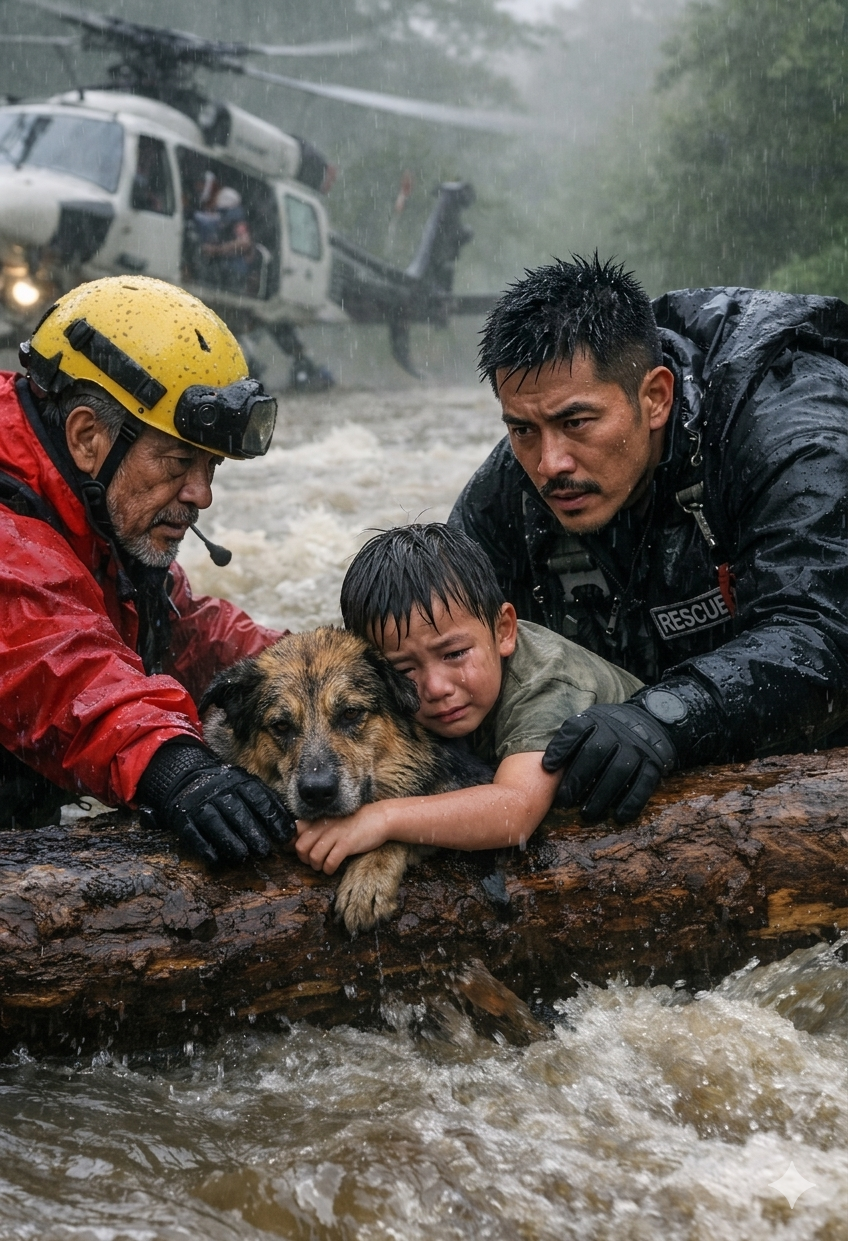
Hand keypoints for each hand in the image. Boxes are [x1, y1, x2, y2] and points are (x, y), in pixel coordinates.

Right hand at [137, 741, 294, 865]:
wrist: (186, 779)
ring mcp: (200, 803)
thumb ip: (266, 803)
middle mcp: (220, 791)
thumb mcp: (246, 787)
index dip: (273, 818)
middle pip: (237, 811)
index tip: (285, 836)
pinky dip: (203, 846)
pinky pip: (193, 833)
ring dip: (229, 840)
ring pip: (215, 822)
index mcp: (239, 782)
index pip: (259, 799)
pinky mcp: (184, 818)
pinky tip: (215, 859)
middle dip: (252, 831)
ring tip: (243, 855)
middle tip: (264, 850)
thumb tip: (291, 828)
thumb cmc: (227, 790)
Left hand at [296, 804, 389, 874]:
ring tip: (324, 866)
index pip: (294, 831)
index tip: (300, 851)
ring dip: (317, 866)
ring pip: (313, 857)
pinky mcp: (346, 844)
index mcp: (319, 819)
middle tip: (314, 861)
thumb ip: (316, 828)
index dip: (292, 844)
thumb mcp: (332, 821)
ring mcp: (335, 835)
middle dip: (304, 859)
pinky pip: (330, 862)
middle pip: (300, 847)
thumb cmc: (354, 822)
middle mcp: (324, 826)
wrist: (379, 818)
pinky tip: (332, 868)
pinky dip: (328, 869)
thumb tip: (296, 840)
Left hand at [542, 702, 677, 823]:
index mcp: (597, 720)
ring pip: (618, 772)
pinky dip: (631, 802)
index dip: (561, 747)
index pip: (576, 730)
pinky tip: (619, 816)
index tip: (548, 767)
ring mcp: (637, 748)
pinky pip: (643, 784)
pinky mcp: (654, 764)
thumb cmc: (610, 730)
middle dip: (576, 779)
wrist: (653, 721)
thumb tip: (546, 766)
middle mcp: (617, 731)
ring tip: (586, 814)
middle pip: (594, 753)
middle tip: (563, 801)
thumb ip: (572, 739)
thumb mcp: (591, 723)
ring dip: (601, 796)